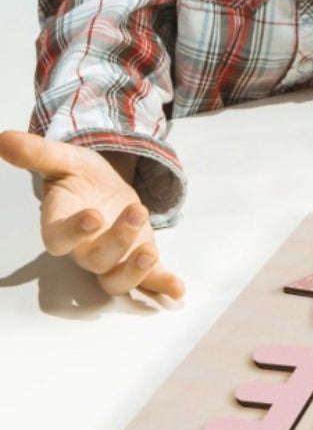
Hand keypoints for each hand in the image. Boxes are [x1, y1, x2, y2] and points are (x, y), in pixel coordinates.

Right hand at [0, 130, 183, 297]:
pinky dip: (162, 286)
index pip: (58, 240)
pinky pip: (149, 281)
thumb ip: (38, 153)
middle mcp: (84, 249)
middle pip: (95, 260)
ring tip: (150, 252)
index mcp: (61, 226)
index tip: (93, 216)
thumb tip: (4, 139)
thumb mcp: (64, 158)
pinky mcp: (137, 260)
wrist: (106, 186)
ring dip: (135, 272)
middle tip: (136, 212)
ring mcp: (113, 259)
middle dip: (117, 241)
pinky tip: (178, 290)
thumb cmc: (80, 176)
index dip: (73, 232)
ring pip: (116, 280)